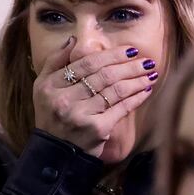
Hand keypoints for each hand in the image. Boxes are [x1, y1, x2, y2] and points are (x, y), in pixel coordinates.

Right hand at [32, 36, 156, 157]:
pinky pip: (121, 108)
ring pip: (115, 90)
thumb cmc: (51, 116)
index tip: (130, 50)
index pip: (86, 63)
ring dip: (137, 80)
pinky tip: (146, 90)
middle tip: (147, 60)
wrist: (56, 153)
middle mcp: (64, 99)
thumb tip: (74, 41)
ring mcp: (81, 115)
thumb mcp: (43, 87)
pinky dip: (136, 97)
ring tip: (151, 73)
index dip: (111, 55)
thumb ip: (56, 61)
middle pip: (104, 75)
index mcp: (50, 85)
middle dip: (129, 66)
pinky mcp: (97, 129)